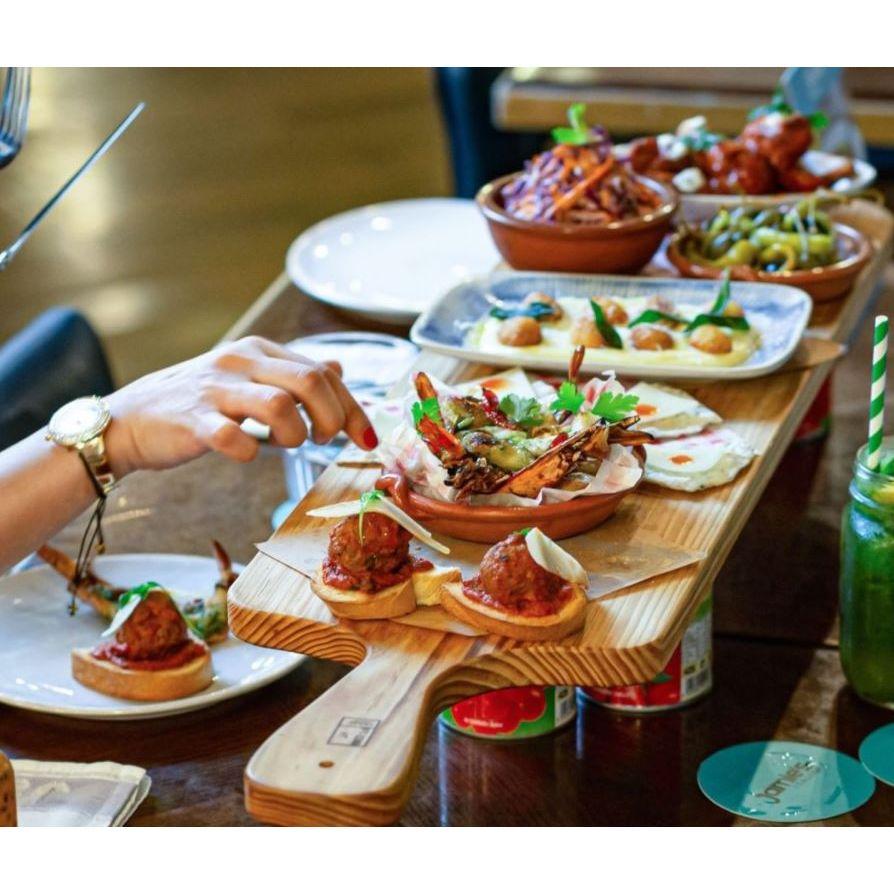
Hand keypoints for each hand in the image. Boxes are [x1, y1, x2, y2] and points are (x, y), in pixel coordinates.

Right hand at [104, 336, 376, 475]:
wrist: (129, 419)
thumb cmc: (197, 403)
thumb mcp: (248, 377)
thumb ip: (293, 374)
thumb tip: (338, 367)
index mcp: (260, 350)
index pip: (323, 372)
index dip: (353, 407)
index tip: (367, 438)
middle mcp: (240, 361)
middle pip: (310, 381)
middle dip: (333, 418)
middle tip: (324, 441)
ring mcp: (215, 390)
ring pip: (279, 405)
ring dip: (296, 435)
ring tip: (286, 446)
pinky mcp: (192, 421)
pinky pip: (232, 437)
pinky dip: (248, 452)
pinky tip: (246, 454)